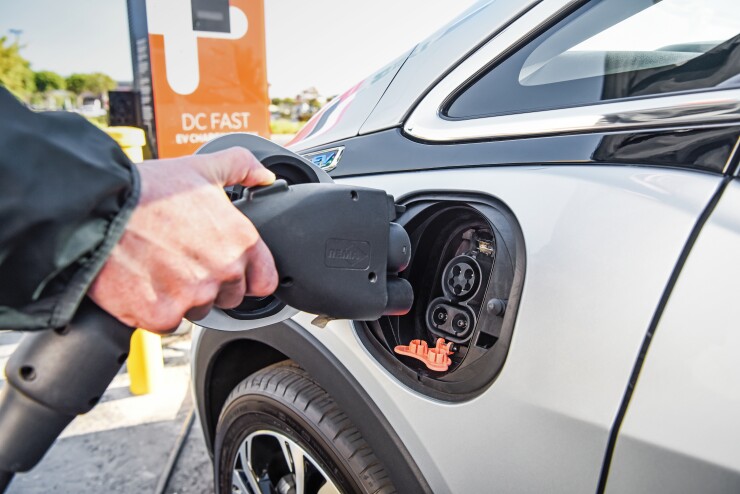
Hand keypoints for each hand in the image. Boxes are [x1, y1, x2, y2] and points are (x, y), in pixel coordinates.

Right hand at [88, 147, 278, 332]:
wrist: (94, 208)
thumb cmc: (146, 189)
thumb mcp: (201, 168)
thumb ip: (241, 168)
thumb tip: (264, 176)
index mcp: (241, 241)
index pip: (264, 281)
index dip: (246, 277)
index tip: (227, 269)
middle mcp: (223, 270)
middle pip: (228, 297)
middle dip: (210, 284)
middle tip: (180, 260)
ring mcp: (194, 295)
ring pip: (197, 310)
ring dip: (181, 297)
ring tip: (157, 267)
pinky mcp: (161, 315)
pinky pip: (166, 322)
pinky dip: (154, 309)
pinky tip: (141, 283)